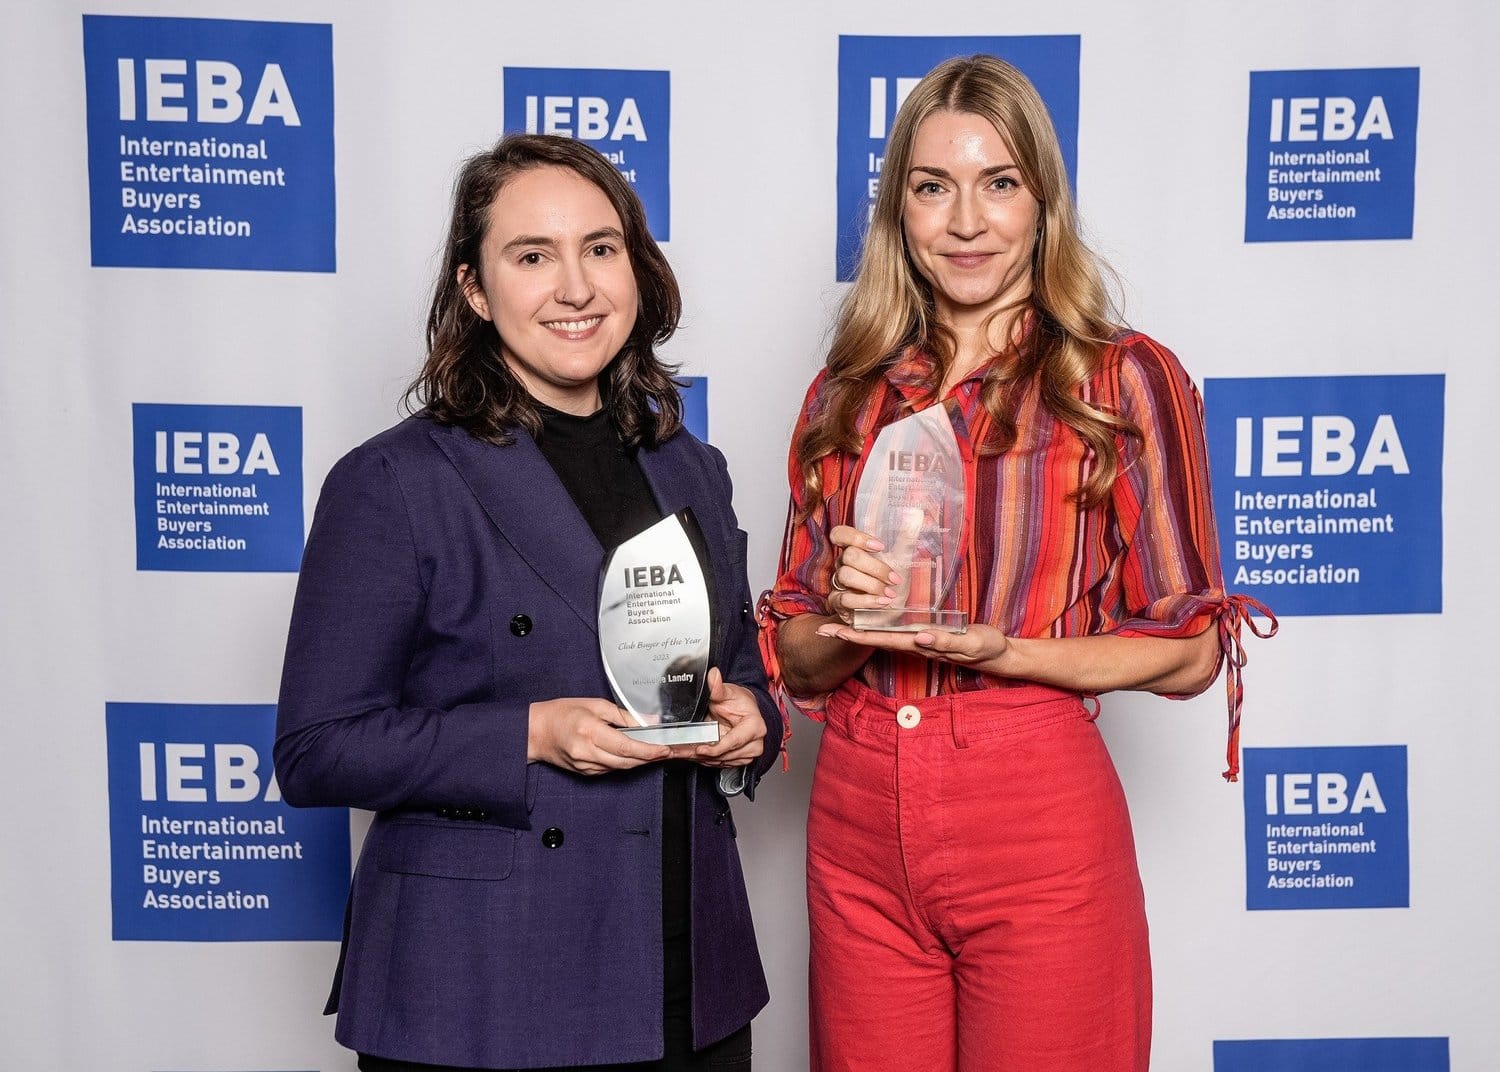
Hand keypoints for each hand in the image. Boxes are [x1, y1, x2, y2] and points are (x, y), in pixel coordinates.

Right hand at [528, 697, 671, 774]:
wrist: (535, 733)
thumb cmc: (561, 714)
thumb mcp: (594, 705)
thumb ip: (622, 715)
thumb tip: (648, 721)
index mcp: (590, 732)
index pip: (625, 747)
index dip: (648, 751)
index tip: (665, 749)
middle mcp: (588, 753)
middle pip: (627, 761)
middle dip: (650, 758)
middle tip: (669, 751)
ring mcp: (586, 766)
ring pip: (621, 767)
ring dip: (640, 761)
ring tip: (656, 752)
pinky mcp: (586, 773)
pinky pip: (611, 769)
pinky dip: (624, 762)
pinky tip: (634, 755)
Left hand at [669, 668, 766, 767]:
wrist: (744, 709)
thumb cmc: (739, 701)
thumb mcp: (727, 692)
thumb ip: (718, 688)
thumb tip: (713, 675)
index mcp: (755, 727)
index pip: (733, 742)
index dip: (715, 748)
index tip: (699, 749)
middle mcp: (755, 744)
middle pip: (724, 755)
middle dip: (701, 755)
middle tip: (679, 752)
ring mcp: (748, 754)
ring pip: (720, 762)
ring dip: (699, 759)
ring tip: (680, 752)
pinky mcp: (740, 760)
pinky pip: (719, 764)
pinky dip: (704, 760)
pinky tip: (690, 754)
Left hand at [814, 620, 1011, 671]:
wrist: (997, 655)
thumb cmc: (986, 648)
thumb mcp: (972, 643)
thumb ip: (947, 642)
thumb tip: (920, 637)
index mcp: (922, 645)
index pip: (884, 640)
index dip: (858, 636)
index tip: (835, 632)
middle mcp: (915, 644)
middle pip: (876, 639)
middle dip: (848, 634)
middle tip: (820, 629)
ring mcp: (919, 641)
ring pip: (884, 635)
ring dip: (859, 630)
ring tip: (835, 625)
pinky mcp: (926, 635)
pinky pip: (897, 631)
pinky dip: (878, 626)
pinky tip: (867, 621)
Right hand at [825, 525, 902, 625]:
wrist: (890, 614)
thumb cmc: (892, 584)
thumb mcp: (901, 560)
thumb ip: (906, 538)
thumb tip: (917, 514)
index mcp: (855, 550)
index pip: (840, 534)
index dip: (856, 537)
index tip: (880, 546)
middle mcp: (843, 564)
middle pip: (849, 555)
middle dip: (875, 567)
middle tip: (894, 579)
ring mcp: (839, 583)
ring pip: (846, 575)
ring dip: (872, 585)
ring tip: (890, 594)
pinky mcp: (838, 602)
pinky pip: (845, 598)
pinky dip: (866, 600)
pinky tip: (883, 603)